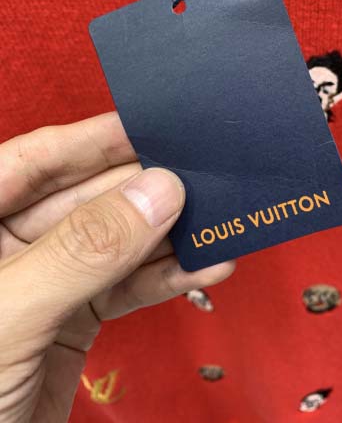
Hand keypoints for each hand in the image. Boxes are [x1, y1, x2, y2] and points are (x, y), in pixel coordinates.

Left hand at [0, 112, 234, 422]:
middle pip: (87, 199)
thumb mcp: (9, 313)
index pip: (35, 160)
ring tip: (220, 218)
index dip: (93, 138)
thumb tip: (159, 192)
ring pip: (116, 244)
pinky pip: (126, 288)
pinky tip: (208, 265)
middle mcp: (10, 244)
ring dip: (168, 235)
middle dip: (145, 188)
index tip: (152, 123)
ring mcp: (47, 283)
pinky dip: (167, 279)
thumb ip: (82, 251)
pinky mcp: (74, 321)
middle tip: (203, 172)